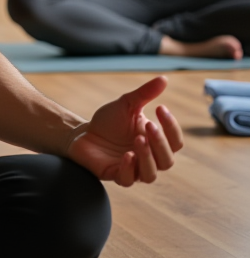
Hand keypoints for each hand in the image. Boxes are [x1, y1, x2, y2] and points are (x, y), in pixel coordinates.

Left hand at [65, 76, 182, 186]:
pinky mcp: (115, 175)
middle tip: (149, 125)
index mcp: (155, 143)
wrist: (82, 133)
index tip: (160, 108)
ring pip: (151, 174)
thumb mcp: (126, 105)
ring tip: (138, 139)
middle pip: (167, 161)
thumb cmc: (109, 122)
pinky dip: (129, 169)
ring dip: (147, 157)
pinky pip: (128, 179)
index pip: (175, 142)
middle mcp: (148, 159)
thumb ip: (145, 94)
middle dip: (160, 143)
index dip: (172, 127)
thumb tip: (164, 78)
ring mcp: (133, 169)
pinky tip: (126, 155)